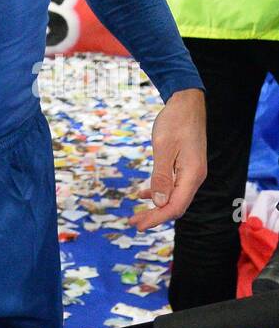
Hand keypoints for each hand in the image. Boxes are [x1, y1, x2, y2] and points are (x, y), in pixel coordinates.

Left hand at [130, 88, 205, 230]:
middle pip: (175, 205)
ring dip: (156, 206)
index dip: (157, 218)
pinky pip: (173, 185)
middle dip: (155, 216)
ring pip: (173, 197)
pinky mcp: (186, 166)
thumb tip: (159, 202)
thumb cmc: (175, 122)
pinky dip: (158, 191)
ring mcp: (191, 172)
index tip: (139, 224)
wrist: (187, 103)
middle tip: (133, 224)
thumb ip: (161, 175)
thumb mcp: (163, 147)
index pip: (175, 206)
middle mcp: (195, 177)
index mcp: (192, 175)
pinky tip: (144, 194)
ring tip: (137, 215)